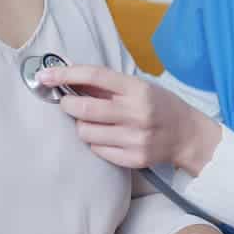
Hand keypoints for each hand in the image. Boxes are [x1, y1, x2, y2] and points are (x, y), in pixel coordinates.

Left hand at [37, 65, 221, 174]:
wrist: (187, 135)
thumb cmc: (159, 105)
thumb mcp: (138, 86)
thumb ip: (106, 84)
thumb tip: (67, 76)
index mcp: (137, 89)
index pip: (95, 76)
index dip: (66, 74)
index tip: (46, 75)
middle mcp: (136, 113)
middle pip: (84, 109)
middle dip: (67, 104)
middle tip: (66, 103)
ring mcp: (135, 138)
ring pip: (86, 132)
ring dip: (81, 125)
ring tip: (93, 122)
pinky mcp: (133, 159)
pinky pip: (97, 150)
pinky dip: (95, 142)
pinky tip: (106, 136)